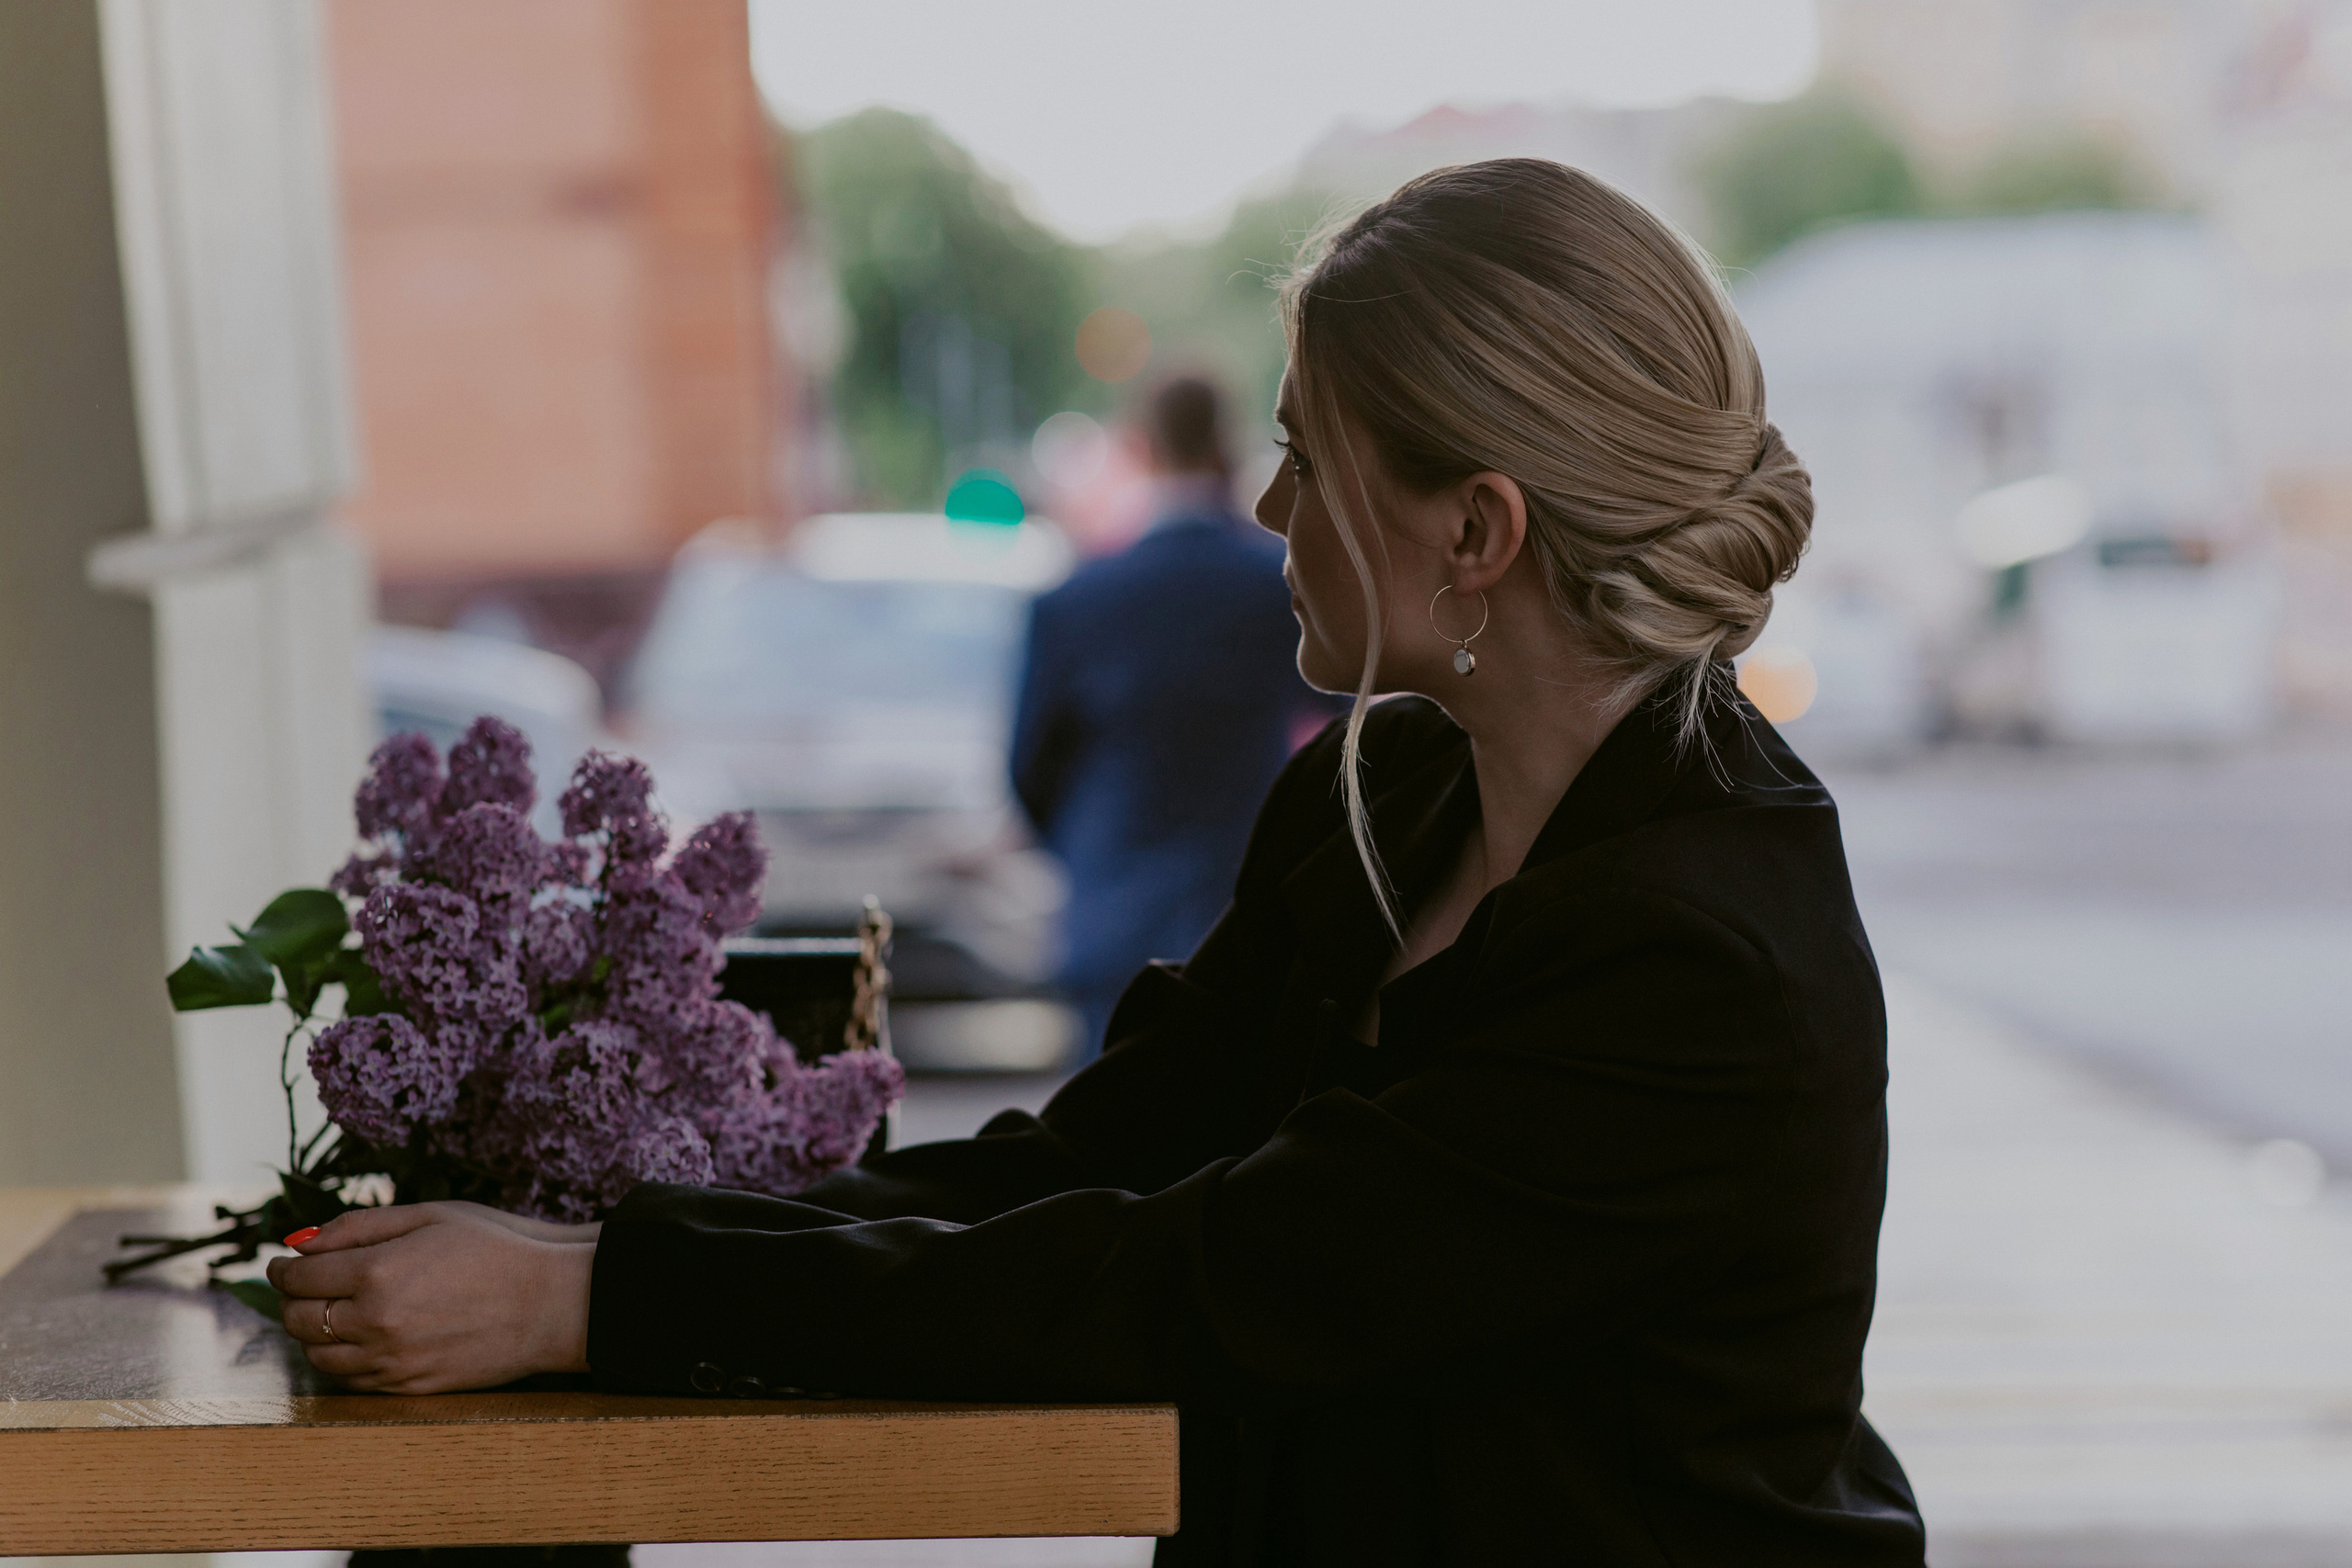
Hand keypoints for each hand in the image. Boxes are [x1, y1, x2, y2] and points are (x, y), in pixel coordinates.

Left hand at [267, 1204, 594, 1393]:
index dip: (284, 1267)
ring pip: (318, 1356)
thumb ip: (359, 1225)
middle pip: (299, 1319)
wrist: (552, 1303)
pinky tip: (360, 1339)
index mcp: (377, 1272)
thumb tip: (299, 1241)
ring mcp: (392, 1361)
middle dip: (291, 1300)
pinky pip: (351, 1380)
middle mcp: (376, 1322)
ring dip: (313, 1333)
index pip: (299, 1276)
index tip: (284, 1263)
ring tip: (333, 1312)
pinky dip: (342, 1359)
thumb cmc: (496, 1247)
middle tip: (303, 1286)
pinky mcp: (409, 1387)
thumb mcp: (429, 1216)